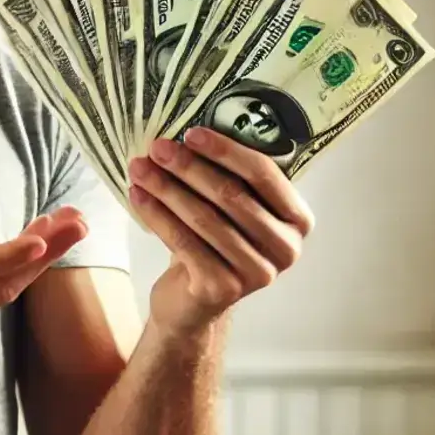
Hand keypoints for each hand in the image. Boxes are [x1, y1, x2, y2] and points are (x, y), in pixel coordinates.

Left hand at [128, 127, 314, 338]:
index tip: (190, 132)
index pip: (264, 174)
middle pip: (231, 195)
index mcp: (298, 220)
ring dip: (167, 188)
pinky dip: (156, 215)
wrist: (193, 302)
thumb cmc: (215, 243)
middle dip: (189, 167)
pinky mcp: (223, 289)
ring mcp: (257, 273)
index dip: (226, 150)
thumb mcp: (231, 209)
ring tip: (139, 168)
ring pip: (204, 218)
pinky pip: (183, 242)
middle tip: (157, 147)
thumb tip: (187, 133)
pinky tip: (137, 196)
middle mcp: (287, 249)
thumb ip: (227, 176)